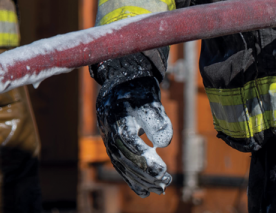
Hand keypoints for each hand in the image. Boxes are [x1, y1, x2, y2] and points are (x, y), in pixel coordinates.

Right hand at [96, 75, 172, 196]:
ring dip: (142, 180)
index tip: (163, 169)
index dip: (146, 159)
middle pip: (126, 159)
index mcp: (117, 118)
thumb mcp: (149, 99)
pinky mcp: (113, 148)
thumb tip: (163, 143)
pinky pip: (121, 167)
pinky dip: (133, 180)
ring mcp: (109, 142)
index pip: (130, 144)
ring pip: (124, 166)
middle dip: (147, 173)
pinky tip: (145, 192)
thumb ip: (156, 120)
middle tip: (166, 181)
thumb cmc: (138, 91)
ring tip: (161, 188)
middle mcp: (109, 133)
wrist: (121, 84)